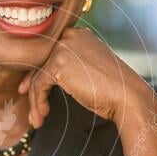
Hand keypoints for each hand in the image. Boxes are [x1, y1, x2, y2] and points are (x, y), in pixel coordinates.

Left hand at [18, 26, 150, 127]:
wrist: (127, 96)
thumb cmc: (111, 88)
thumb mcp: (87, 69)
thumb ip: (69, 65)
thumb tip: (42, 76)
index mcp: (78, 34)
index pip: (49, 53)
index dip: (37, 74)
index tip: (29, 91)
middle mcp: (70, 36)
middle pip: (40, 64)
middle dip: (32, 89)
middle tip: (32, 111)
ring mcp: (63, 48)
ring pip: (37, 77)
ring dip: (36, 102)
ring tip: (37, 120)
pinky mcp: (58, 64)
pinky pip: (39, 85)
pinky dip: (38, 103)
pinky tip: (42, 116)